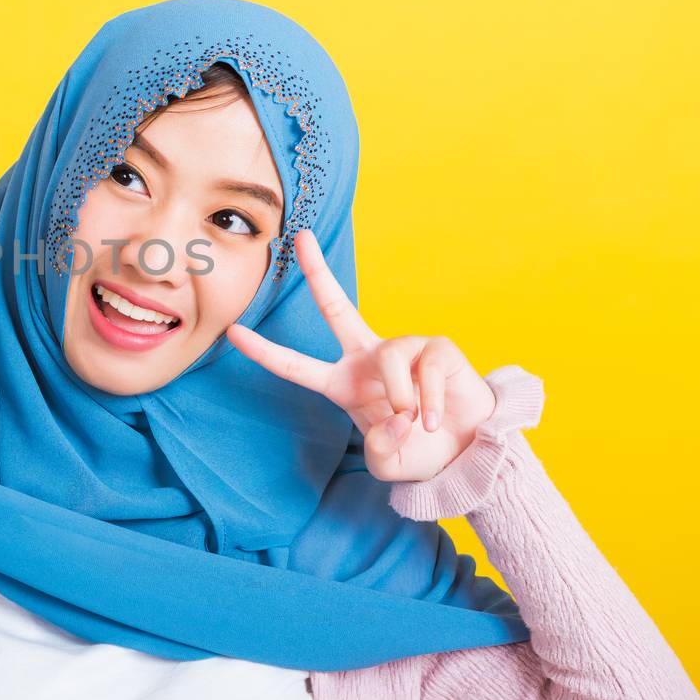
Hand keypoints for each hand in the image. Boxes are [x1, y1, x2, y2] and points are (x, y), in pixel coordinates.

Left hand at [225, 229, 496, 482]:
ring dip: (401, 398)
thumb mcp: (389, 463)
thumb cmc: (421, 452)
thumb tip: (394, 421)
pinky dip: (430, 403)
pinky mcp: (437, 349)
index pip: (297, 366)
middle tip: (300, 236)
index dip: (265, 351)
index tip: (232, 332)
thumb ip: (382, 450)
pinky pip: (425, 372)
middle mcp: (368, 357)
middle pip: (336, 307)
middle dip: (318, 271)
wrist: (468, 452)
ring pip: (389, 359)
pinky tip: (436, 418)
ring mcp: (404, 348)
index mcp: (343, 384)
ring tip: (416, 423)